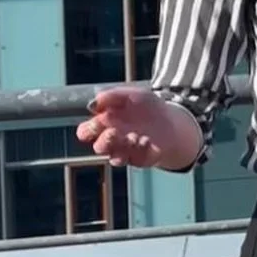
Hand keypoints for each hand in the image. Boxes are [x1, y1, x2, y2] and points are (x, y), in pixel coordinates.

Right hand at [75, 87, 194, 168]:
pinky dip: (140, 151)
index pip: (85, 132)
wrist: (172, 120)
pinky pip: (134, 161)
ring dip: (123, 148)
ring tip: (135, 137)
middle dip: (105, 141)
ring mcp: (125, 152)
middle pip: (98, 148)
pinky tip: (147, 140)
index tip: (100, 120)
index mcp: (105, 124)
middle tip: (115, 132)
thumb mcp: (132, 95)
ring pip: (114, 158)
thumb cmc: (147, 107)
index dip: (88, 129)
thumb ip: (112, 96)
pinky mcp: (139, 160)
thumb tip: (92, 104)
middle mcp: (112, 140)